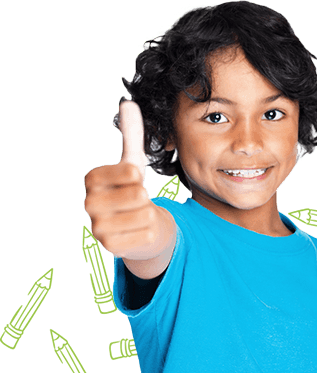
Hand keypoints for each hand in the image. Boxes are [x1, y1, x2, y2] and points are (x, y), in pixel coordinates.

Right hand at [84, 101, 163, 259]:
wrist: (134, 227)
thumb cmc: (131, 192)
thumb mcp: (133, 164)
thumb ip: (131, 136)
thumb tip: (129, 103)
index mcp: (92, 179)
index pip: (130, 172)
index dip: (138, 177)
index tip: (131, 181)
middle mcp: (89, 203)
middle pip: (138, 195)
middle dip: (145, 199)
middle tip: (135, 204)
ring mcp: (98, 227)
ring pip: (145, 215)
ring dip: (149, 216)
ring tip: (137, 217)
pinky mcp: (111, 247)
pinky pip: (147, 234)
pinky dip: (149, 233)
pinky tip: (137, 232)